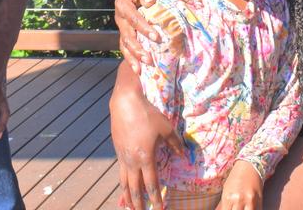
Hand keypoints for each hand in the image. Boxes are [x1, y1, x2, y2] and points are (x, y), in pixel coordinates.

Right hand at [111, 75, 184, 209]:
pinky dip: (122, 184)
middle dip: (139, 203)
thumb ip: (175, 143)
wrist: (125, 103)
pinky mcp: (118, 152)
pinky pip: (121, 173)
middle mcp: (132, 161)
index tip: (160, 208)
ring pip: (124, 183)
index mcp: (146, 157)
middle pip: (135, 189)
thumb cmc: (147, 114)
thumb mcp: (166, 127)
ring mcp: (123, 157)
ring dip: (128, 197)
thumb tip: (183, 155)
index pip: (152, 183)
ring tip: (131, 208)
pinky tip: (124, 188)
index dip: (156, 197)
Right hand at [114, 0, 158, 71]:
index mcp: (123, 5)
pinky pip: (125, 47)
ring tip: (141, 69)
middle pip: (127, 36)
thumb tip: (150, 2)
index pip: (134, 19)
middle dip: (137, 49)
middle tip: (149, 59)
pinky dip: (130, 58)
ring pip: (124, 44)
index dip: (144, 28)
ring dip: (132, 57)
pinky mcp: (124, 32)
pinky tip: (138, 70)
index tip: (156, 37)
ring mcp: (121, 26)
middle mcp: (120, 18)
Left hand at [218, 161, 262, 209]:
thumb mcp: (226, 190)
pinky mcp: (260, 199)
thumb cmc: (236, 177)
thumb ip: (225, 204)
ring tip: (244, 207)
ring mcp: (251, 200)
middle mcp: (239, 199)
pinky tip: (250, 206)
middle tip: (237, 207)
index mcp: (228, 197)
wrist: (250, 165)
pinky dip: (253, 209)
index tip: (230, 209)